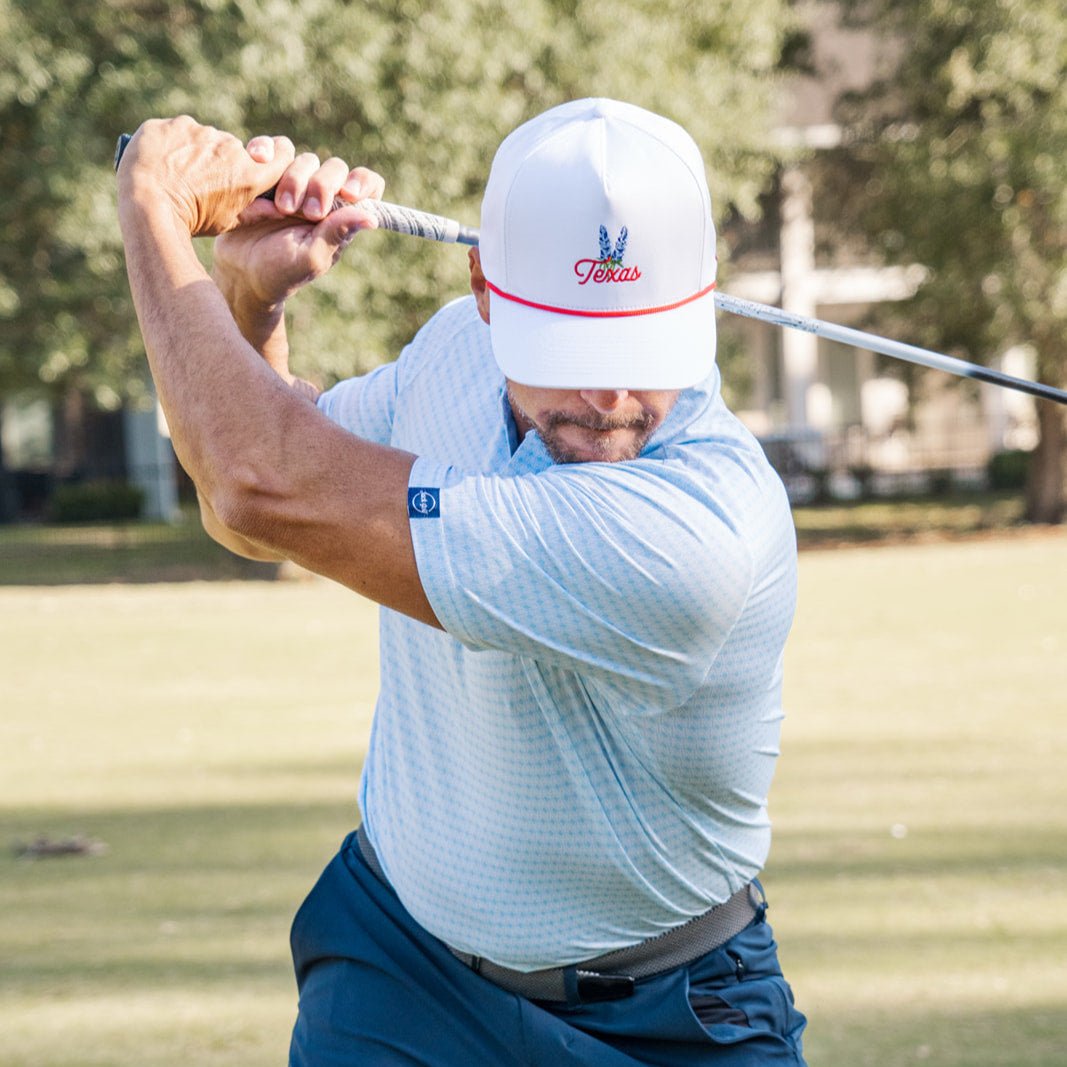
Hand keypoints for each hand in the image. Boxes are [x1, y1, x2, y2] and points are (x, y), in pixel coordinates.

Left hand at [117, 116, 296, 236]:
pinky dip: (174, 143)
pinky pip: (180, 130)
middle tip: (201, 182)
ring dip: (197, 151)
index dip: (274, 158)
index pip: (279, 156)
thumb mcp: (228, 223)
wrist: (149, 205)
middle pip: (234, 150)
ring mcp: (203, 132)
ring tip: (178, 174)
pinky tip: (163, 161)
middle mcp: (232, 148)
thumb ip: (256, 212)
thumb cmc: (192, 220)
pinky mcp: (177, 123)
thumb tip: (279, 209)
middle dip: (223, 162)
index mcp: (249, 174)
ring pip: (206, 138)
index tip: (263, 164)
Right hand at [212, 138, 383, 307]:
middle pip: (334, 167)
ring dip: (293, 179)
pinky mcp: (265, 172)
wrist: (238, 270)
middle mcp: (321, 195)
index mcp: (340, 215)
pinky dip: (265, 149)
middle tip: (308, 213)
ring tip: (280, 209)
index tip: (349, 194)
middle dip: (321, 186)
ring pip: (303, 158)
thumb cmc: (281, 271)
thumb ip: (338, 234)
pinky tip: (259, 160)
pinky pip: (271, 148)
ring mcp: (293, 181)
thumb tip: (372, 218)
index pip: (367, 185)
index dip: (363, 182)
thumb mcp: (311, 257)